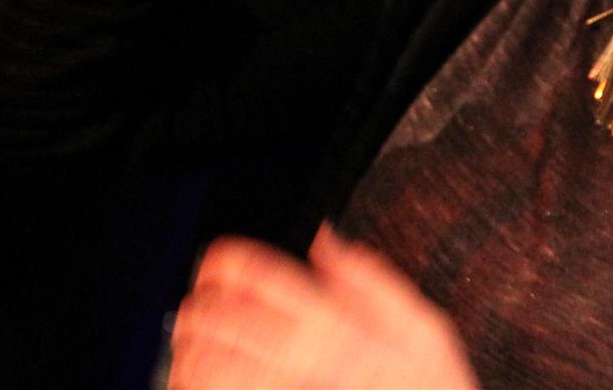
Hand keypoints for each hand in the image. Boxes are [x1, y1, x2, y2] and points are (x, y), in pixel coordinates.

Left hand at [169, 225, 477, 389]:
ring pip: (202, 363)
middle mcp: (302, 362)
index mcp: (335, 328)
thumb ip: (372, 281)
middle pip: (215, 315)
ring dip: (187, 351)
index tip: (218, 267)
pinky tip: (201, 383)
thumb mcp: (426, 332)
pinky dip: (192, 386)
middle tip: (197, 308)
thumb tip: (325, 237)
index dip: (223, 262)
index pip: (252, 273)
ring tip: (193, 348)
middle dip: (197, 306)